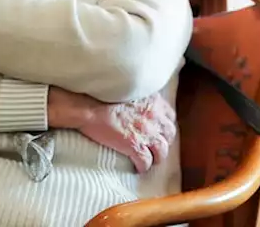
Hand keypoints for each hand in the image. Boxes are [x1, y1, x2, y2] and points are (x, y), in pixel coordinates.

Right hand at [48, 87, 176, 173]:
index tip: (159, 131)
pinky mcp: (135, 145)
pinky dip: (143, 166)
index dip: (164, 126)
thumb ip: (138, 97)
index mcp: (154, 102)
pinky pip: (145, 161)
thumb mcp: (129, 90)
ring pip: (161, 151)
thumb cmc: (103, 95)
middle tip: (156, 148)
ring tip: (149, 161)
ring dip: (156, 157)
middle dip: (164, 142)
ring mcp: (146, 132)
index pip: (169, 116)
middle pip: (169, 134)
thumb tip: (136, 102)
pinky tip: (138, 168)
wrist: (90, 105)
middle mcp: (155, 117)